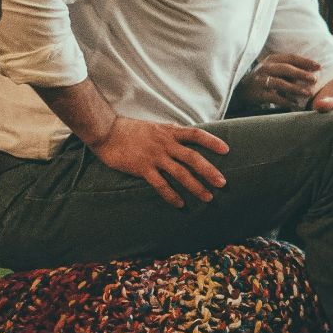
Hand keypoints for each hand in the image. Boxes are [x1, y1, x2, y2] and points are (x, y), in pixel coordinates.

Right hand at [88, 117, 230, 208]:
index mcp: (170, 132)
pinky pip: (161, 184)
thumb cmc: (131, 130)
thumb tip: (189, 142)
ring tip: (208, 197)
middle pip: (193, 158)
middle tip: (223, 183)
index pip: (196, 135)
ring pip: (180, 173)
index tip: (227, 150)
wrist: (106, 131)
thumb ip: (172, 136)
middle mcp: (165, 144)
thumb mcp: (156, 128)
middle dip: (210, 171)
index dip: (213, 141)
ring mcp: (154, 156)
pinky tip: (180, 204)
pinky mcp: (142, 168)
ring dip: (196, 187)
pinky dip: (172, 195)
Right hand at [234, 53, 319, 111]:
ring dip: (295, 88)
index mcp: (272, 59)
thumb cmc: (265, 78)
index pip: (290, 58)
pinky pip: (272, 97)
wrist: (241, 90)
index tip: (319, 66)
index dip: (305, 61)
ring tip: (307, 93)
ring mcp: (259, 80)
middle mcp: (265, 68)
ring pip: (279, 83)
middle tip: (314, 79)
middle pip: (285, 68)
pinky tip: (295, 104)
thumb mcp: (276, 70)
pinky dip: (285, 101)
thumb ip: (292, 70)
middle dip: (301, 73)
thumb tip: (314, 72)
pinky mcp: (256, 93)